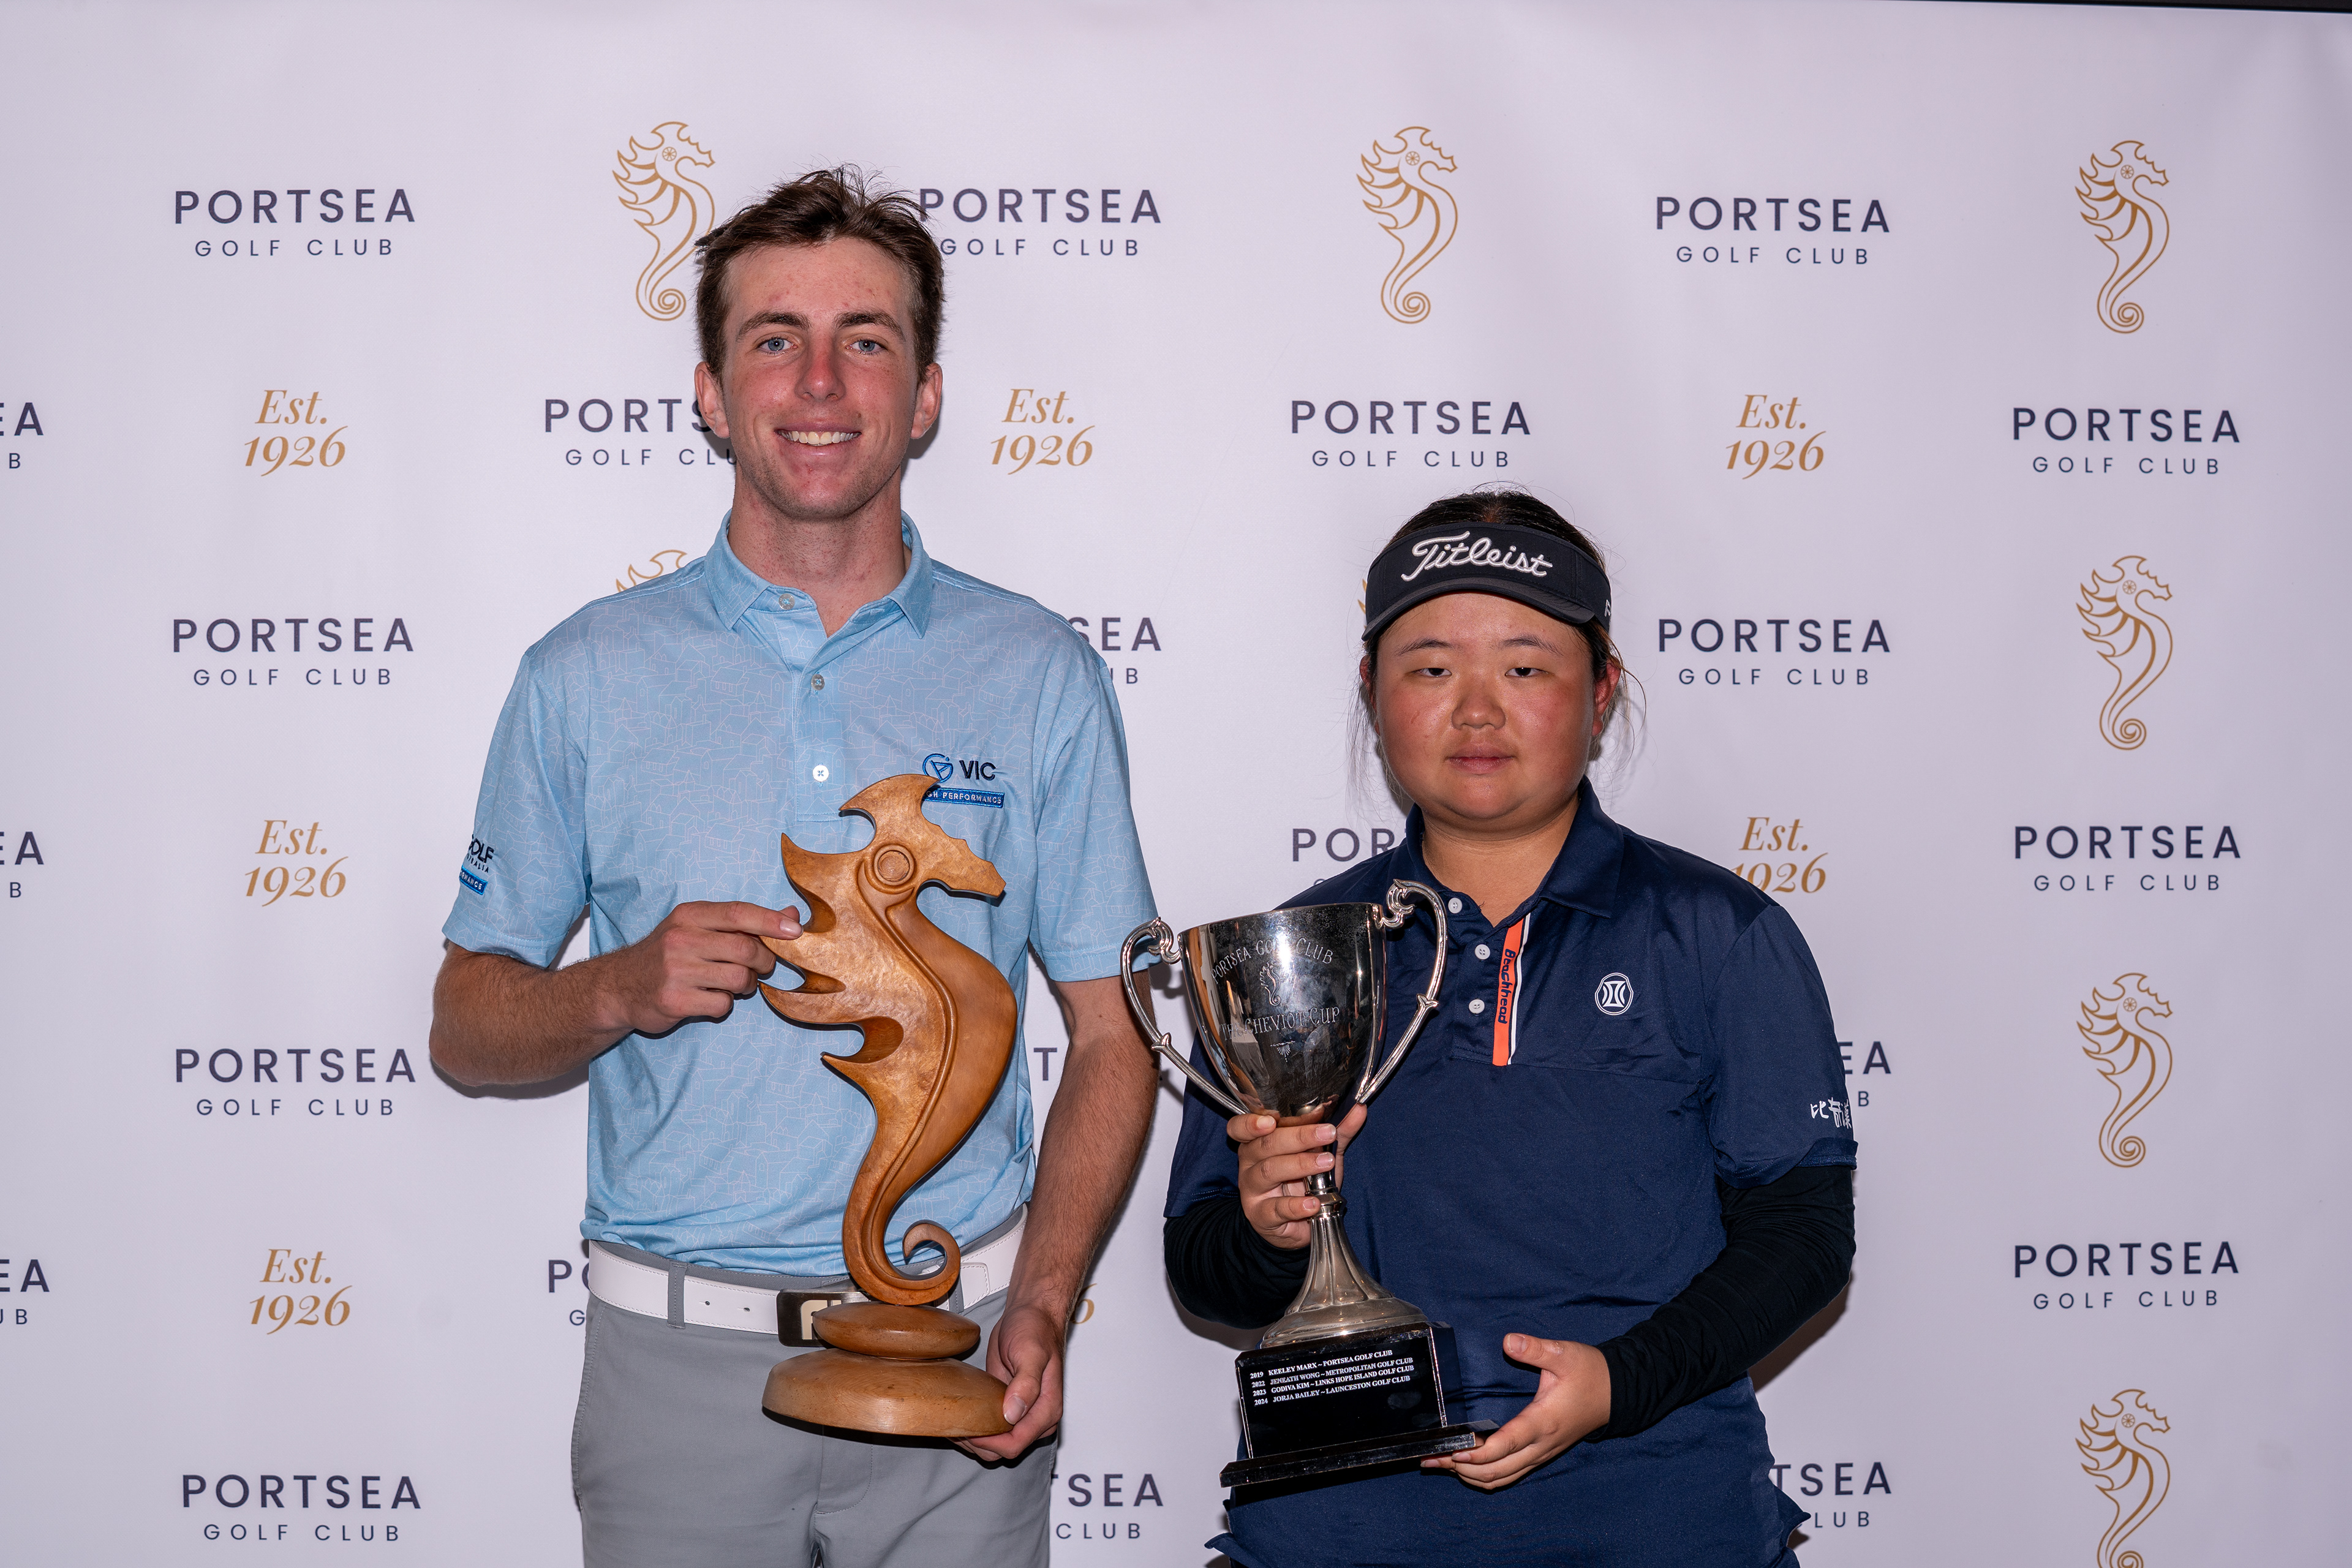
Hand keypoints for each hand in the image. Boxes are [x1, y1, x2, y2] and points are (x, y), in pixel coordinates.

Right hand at [594, 901, 800, 1036]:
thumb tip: (791, 916)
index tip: (795, 932)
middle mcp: (680, 939)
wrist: (618, 987)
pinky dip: (724, 1005)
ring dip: (746, 985)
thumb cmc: (667, 954)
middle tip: (760, 967)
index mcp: (689, 915)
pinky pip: (722, 1004)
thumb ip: (743, 922)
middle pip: (745, 949)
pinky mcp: (674, 1000)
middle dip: (762, 961)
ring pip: (738, 978)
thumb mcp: (697, 928)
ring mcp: (675, 970)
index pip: (738, 912)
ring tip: (733, 985)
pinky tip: (709, 999)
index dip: (771, 921)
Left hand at [960, 1300, 1064, 1460]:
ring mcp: (1022, 1414)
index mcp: (1047, 1410)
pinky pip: (992, 1428)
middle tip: (954, 1427)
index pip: (1016, 1443)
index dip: (990, 1443)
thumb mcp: (1031, 1353)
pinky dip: (976, 1430)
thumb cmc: (1035, 1329)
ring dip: (975, 1441)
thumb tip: (1013, 1414)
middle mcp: (1036, 1417)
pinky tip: (959, 1419)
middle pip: (1006, 1450)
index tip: (967, 1430)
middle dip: (979, 1444)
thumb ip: (1026, 1384)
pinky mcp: (1007, 1406)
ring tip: (952, 1424)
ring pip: (997, 1445)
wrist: (1032, 1314)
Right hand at [1230, 1104, 1366, 1248]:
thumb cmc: (1304, 1182)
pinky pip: (1275, 1209)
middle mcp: (1249, 1164)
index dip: (1252, 1122)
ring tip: (1326, 1163)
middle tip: (1327, 1133)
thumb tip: (1358, 1109)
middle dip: (1297, 1137)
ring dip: (1300, 1165)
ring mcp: (1252, 1191)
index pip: (1241, 1127)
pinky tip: (1313, 1202)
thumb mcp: (1322, 1153)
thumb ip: (1337, 1132)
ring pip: (1269, 1171)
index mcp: (1256, 1142)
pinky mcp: (1260, 1216)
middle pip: (1264, 1145)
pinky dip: (1296, 1205)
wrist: (1299, 1225)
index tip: (1273, 1118)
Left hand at [1422, 1335, 1609, 1489]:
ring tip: (1440, 1464)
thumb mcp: (1564, 1354)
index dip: (1478, 1452)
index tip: (1452, 1449)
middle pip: (1498, 1470)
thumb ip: (1535, 1349)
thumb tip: (1508, 1342)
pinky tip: (1467, 1467)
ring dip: (1471, 1476)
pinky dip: (1486, 1476)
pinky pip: (1511, 1475)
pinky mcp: (1542, 1454)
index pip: (1506, 1445)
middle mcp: (1541, 1445)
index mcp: (1543, 1421)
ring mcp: (1542, 1453)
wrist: (1617, 1393)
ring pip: (1503, 1478)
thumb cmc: (1590, 1372)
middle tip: (1430, 1458)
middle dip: (1462, 1468)